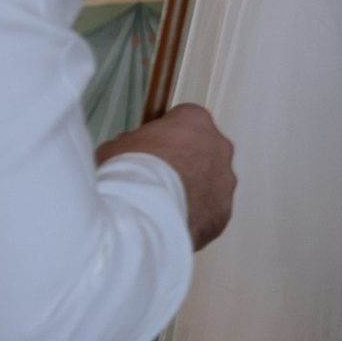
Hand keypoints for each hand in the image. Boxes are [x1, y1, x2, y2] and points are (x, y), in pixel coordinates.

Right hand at [102, 104, 235, 248]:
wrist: (143, 210)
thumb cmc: (131, 172)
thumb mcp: (116, 147)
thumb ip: (131, 145)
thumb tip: (131, 153)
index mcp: (195, 121)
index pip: (184, 120)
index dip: (166, 136)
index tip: (152, 148)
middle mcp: (218, 146)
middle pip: (203, 150)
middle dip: (184, 162)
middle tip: (159, 178)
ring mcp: (225, 180)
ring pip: (210, 182)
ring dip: (192, 190)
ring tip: (164, 204)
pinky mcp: (223, 211)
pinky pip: (210, 210)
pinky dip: (196, 215)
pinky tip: (173, 220)